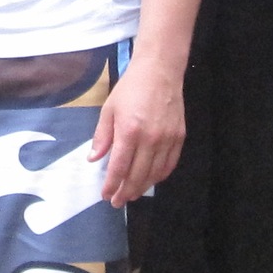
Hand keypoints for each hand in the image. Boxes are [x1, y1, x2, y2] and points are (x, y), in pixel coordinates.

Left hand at [92, 62, 183, 206]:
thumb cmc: (130, 88)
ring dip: (143, 187)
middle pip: (138, 175)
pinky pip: (170, 164)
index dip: (112, 185)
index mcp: (129, 131)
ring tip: (132, 194)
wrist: (159, 71)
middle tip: (118, 201)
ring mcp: (167, 139)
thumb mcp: (109, 109)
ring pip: (155, 173)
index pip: (119, 167)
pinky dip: (160, 176)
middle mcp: (150, 139)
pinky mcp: (179, 137)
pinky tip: (151, 180)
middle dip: (126, 192)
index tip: (106, 195)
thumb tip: (94, 159)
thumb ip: (102, 136)